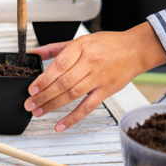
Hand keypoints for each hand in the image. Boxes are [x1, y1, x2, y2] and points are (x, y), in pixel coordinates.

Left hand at [24, 22, 165, 131]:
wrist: (135, 50)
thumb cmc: (107, 44)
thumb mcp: (79, 40)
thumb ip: (54, 48)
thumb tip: (33, 54)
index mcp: (80, 48)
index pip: (59, 65)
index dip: (44, 79)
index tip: (32, 88)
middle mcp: (89, 63)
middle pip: (63, 83)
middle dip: (43, 95)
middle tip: (30, 104)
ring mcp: (98, 78)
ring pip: (72, 95)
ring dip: (53, 106)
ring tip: (38, 112)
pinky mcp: (105, 91)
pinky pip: (87, 107)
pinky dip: (73, 118)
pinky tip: (60, 125)